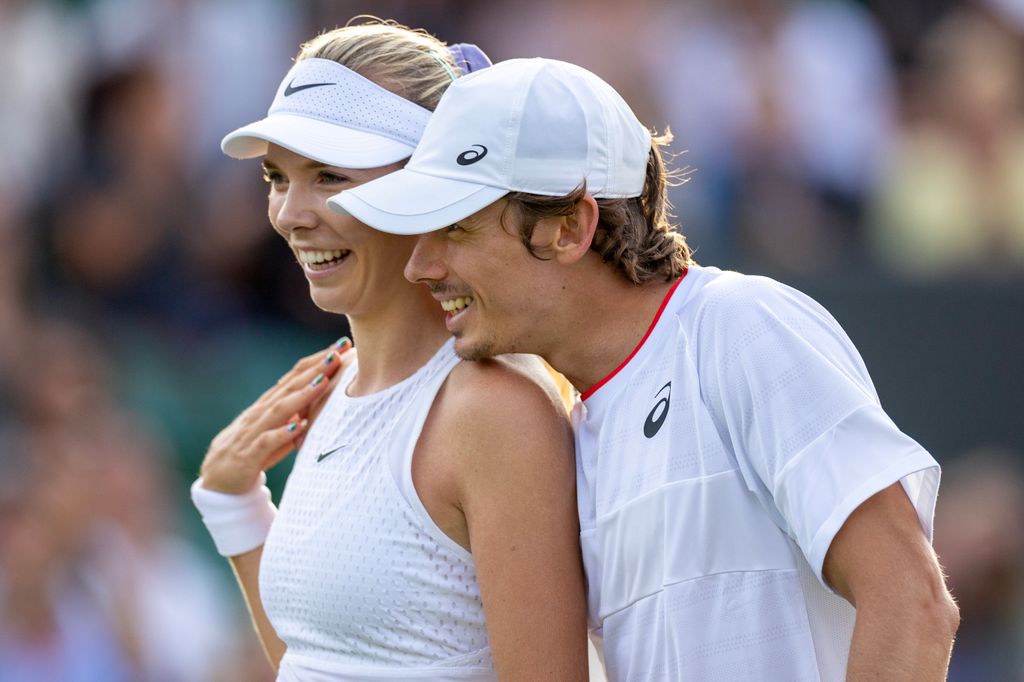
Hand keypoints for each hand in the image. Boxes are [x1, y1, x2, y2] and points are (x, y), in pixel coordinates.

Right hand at [199, 340, 353, 493]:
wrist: (217, 482)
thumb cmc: (253, 453)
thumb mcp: (278, 430)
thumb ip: (297, 416)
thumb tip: (324, 402)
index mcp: (269, 405)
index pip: (294, 377)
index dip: (316, 361)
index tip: (341, 346)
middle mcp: (261, 413)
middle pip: (290, 386)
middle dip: (314, 368)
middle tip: (338, 352)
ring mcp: (253, 432)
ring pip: (280, 409)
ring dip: (302, 395)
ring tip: (323, 381)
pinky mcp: (248, 455)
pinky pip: (267, 442)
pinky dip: (283, 433)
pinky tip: (299, 425)